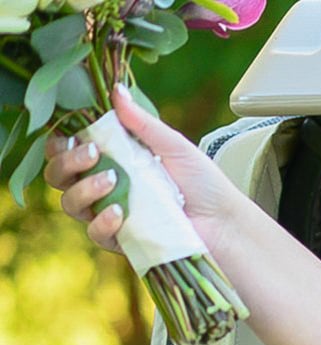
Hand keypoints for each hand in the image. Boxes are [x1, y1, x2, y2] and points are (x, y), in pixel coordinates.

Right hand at [45, 85, 240, 254]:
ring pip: (70, 203)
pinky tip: (119, 213)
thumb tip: (116, 91)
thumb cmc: (203, 183)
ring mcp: (110, 215)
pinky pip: (94, 233)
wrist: (225, 222)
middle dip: (67, 162)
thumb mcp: (173, 146)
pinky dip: (101, 222)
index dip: (61, 142)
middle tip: (92, 153)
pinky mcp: (122, 241)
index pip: (67, 150)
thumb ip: (142, 123)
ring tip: (111, 180)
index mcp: (111, 160)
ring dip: (83, 189)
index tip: (76, 134)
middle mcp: (104, 187)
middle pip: (58, 175)